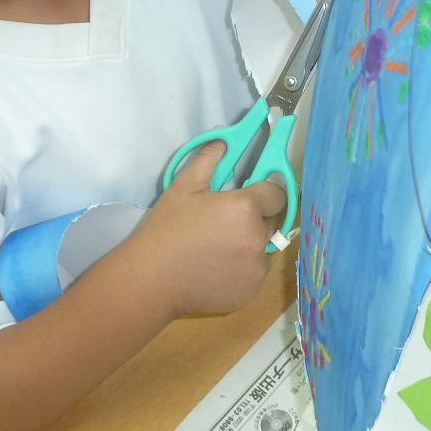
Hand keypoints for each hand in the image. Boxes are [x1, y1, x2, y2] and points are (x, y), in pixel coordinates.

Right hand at [130, 142, 286, 318]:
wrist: (152, 279)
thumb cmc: (167, 229)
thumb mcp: (184, 187)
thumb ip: (208, 159)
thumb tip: (222, 138)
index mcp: (245, 208)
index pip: (277, 194)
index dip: (264, 192)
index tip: (247, 196)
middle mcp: (258, 238)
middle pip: (272, 221)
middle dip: (256, 217)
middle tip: (226, 222)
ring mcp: (257, 268)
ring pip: (265, 248)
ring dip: (251, 244)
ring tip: (219, 247)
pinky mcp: (252, 292)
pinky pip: (256, 272)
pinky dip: (244, 268)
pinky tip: (218, 267)